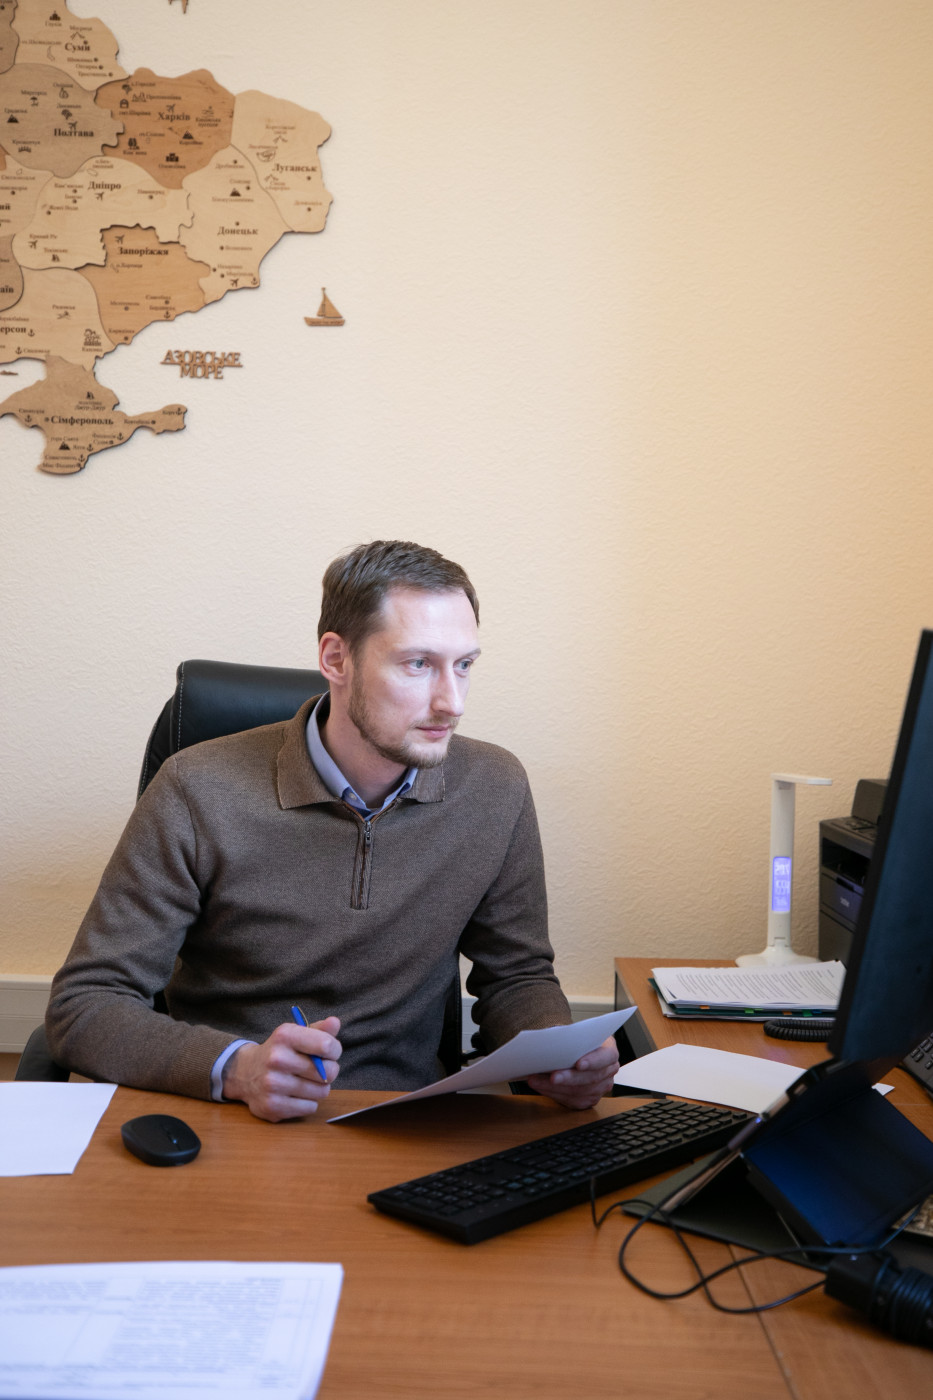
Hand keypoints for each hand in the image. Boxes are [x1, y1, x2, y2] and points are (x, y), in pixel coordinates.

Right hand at [222, 1016, 341, 1121]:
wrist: (245, 1072)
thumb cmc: (279, 1052)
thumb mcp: (296, 1035)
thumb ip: (319, 1029)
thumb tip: (335, 1022)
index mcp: (285, 1036)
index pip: (327, 1045)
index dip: (335, 1050)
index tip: (329, 1052)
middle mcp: (277, 1059)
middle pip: (328, 1072)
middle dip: (329, 1071)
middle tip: (319, 1069)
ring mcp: (273, 1084)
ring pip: (321, 1092)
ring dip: (318, 1088)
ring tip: (305, 1081)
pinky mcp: (272, 1106)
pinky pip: (310, 1108)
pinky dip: (307, 1102)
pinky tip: (295, 1094)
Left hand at [525, 1035, 619, 1109]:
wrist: (574, 1051)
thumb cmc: (574, 1041)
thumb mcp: (572, 1033)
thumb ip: (567, 1036)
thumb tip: (550, 1040)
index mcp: (609, 1050)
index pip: (607, 1056)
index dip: (594, 1061)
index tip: (578, 1063)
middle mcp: (609, 1070)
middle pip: (592, 1077)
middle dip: (569, 1078)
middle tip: (552, 1076)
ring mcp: (601, 1087)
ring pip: (580, 1092)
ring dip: (556, 1088)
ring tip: (537, 1080)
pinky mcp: (589, 1099)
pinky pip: (573, 1101)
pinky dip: (554, 1094)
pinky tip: (541, 1087)